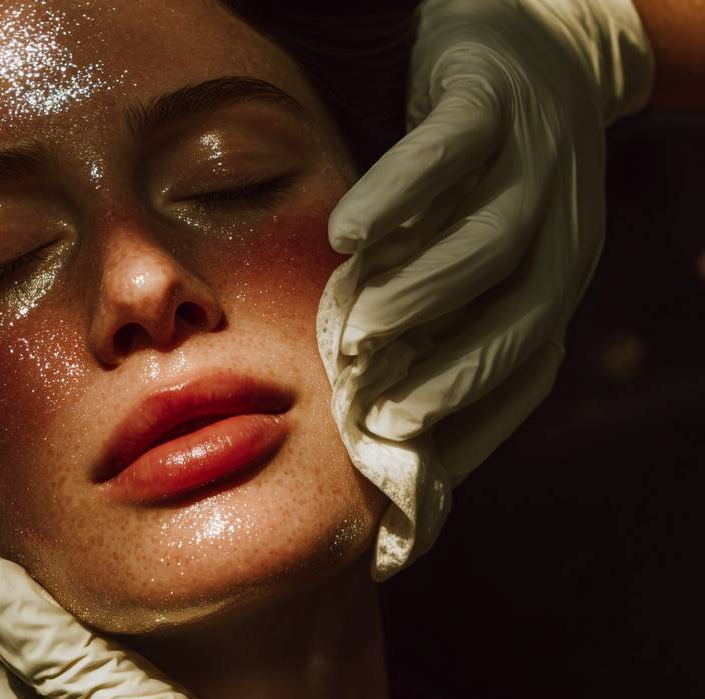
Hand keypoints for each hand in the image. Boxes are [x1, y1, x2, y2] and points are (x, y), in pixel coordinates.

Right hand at [318, 0, 654, 579]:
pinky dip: (400, 194)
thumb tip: (388, 407)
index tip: (404, 444)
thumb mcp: (483, 253)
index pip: (527, 359)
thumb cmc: (484, 176)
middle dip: (449, 368)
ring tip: (359, 335)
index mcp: (560, 272)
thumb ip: (451, 318)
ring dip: (422, 295)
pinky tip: (348, 234)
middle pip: (520, 312)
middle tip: (376, 409)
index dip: (472, 408)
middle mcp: (563, 222)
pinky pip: (453, 149)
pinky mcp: (492, 89)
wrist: (540, 41)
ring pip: (492, 241)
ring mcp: (534, 156)